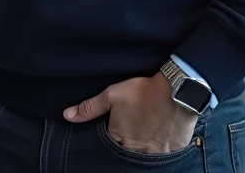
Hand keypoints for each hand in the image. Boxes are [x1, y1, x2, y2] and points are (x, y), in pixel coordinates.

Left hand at [64, 72, 197, 153]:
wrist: (176, 92)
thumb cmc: (143, 92)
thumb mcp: (111, 95)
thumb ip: (89, 108)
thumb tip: (67, 116)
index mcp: (119, 137)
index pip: (110, 143)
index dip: (114, 134)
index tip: (119, 125)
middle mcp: (135, 149)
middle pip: (127, 150)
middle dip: (129, 141)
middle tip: (136, 125)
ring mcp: (154, 152)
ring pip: (145, 153)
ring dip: (145, 143)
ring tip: (148, 128)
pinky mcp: (172, 150)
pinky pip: (164, 153)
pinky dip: (161, 145)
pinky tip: (162, 132)